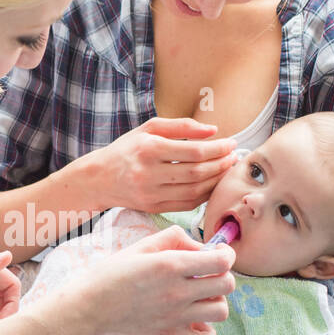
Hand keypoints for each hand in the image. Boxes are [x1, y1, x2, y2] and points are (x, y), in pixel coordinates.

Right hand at [55, 225, 235, 334]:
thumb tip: (200, 245)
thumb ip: (174, 238)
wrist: (89, 306)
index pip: (222, 261)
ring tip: (201, 297)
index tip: (217, 254)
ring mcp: (175, 316)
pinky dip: (205, 333)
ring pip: (221, 312)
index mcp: (171, 265)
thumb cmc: (112, 272)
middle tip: (207, 274)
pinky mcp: (168, 334)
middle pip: (227, 285)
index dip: (226, 254)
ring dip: (216, 302)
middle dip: (223, 276)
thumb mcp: (142, 245)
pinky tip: (195, 321)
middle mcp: (178, 291)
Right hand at [78, 117, 238, 212]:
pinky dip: (204, 194)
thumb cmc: (127, 149)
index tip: (232, 144)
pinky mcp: (154, 207)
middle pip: (197, 172)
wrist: (99, 179)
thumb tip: (213, 130)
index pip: (194, 151)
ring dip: (216, 180)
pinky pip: (187, 203)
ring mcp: (151, 193)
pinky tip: (213, 184)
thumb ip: (181, 126)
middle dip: (221, 164)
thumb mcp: (148, 129)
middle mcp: (149, 173)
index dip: (218, 148)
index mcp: (149, 149)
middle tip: (234, 157)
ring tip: (227, 169)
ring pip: (195, 190)